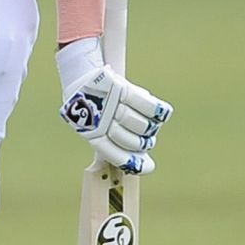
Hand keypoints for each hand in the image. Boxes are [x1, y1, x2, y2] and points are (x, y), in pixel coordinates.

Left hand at [55, 37, 170, 174]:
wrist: (81, 76)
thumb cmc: (92, 105)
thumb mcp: (94, 126)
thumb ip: (113, 143)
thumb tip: (145, 163)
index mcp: (93, 135)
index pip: (116, 155)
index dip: (134, 163)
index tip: (150, 167)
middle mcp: (102, 121)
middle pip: (133, 141)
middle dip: (143, 143)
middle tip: (146, 139)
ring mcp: (113, 104)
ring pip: (142, 125)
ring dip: (149, 127)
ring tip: (149, 125)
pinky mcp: (122, 89)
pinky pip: (148, 105)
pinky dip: (159, 110)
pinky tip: (163, 113)